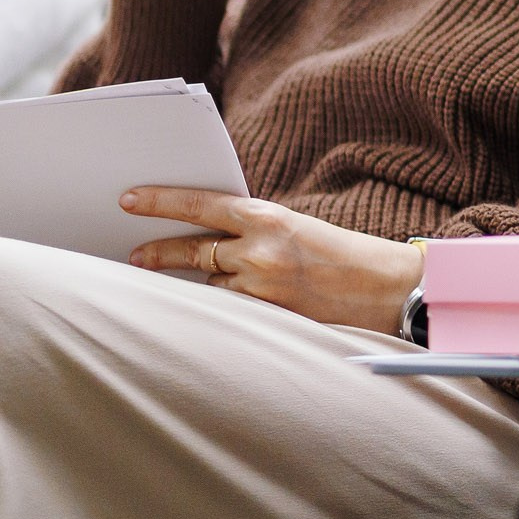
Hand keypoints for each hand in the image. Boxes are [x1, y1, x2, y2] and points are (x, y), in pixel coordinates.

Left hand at [123, 186, 420, 332]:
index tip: (130, 200)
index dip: (161, 201)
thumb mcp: (297, 228)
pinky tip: (217, 313)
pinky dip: (221, 308)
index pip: (202, 204)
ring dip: (199, 284)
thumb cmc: (344, 255)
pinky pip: (228, 312)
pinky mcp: (267, 318)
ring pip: (208, 285)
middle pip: (192, 248)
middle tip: (134, 256)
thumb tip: (207, 239)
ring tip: (181, 288)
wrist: (389, 288)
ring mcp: (262, 288)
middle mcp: (261, 251)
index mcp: (270, 217)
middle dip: (159, 253)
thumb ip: (254, 231)